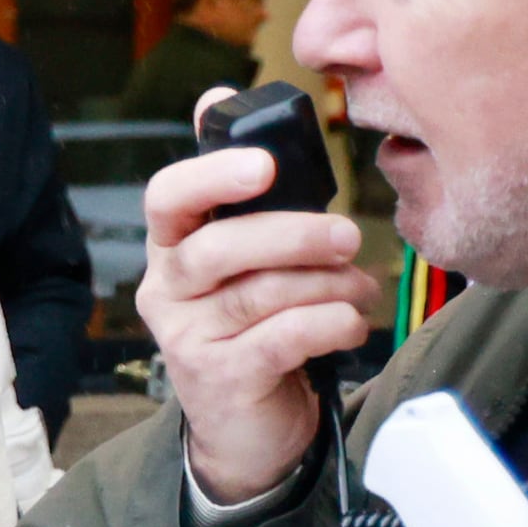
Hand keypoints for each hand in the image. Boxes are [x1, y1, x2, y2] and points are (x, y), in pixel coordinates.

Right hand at [138, 130, 374, 505]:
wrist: (249, 432)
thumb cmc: (256, 326)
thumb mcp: (249, 253)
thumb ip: (241, 188)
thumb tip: (218, 95)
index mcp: (171, 247)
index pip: (168, 199)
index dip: (213, 176)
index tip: (264, 165)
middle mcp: (167, 291)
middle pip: (217, 247)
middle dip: (294, 234)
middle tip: (347, 237)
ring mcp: (186, 338)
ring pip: (259, 292)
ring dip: (326, 284)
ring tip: (360, 286)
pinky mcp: (219, 379)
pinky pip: (281, 337)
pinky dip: (329, 323)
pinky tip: (351, 322)